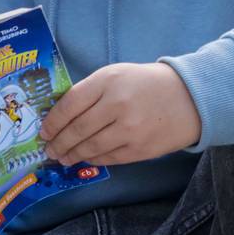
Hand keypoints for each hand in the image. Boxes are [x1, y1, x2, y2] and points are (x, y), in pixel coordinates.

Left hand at [41, 61, 201, 166]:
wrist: (189, 98)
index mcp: (108, 82)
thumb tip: (61, 116)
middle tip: (49, 149)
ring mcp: (130, 130)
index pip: (69, 105)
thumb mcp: (115, 75)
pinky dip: (92, 159)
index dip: (52, 121)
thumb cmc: (145, 84)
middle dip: (59, 142)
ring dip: (72, 155)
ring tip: (62, 157)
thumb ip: (89, 91)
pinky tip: (84, 158)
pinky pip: (108, 158)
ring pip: (90, 148)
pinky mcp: (140, 149)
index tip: (44, 131)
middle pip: (77, 130)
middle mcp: (117, 106)